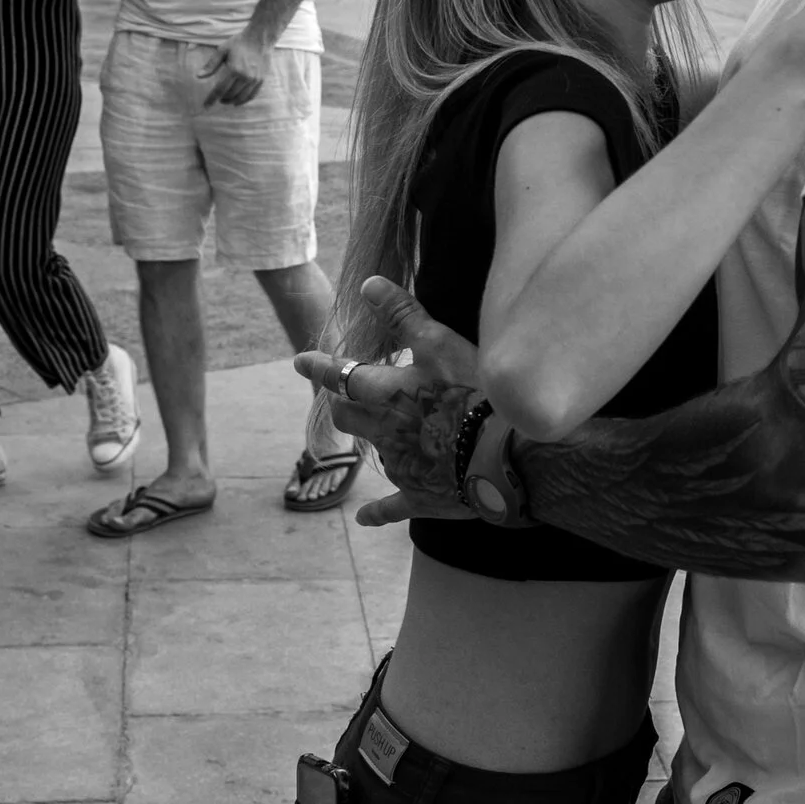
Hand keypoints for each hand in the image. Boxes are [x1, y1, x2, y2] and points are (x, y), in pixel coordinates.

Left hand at [200, 30, 270, 105]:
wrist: (259, 39)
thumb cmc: (239, 43)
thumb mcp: (222, 51)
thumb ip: (211, 65)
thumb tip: (198, 76)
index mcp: (234, 70)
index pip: (220, 89)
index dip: (211, 99)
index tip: (205, 106)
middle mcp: (245, 77)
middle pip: (231, 95)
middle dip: (222, 99)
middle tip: (217, 99)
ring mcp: (254, 79)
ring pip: (242, 97)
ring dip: (232, 101)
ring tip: (227, 100)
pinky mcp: (261, 80)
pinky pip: (252, 95)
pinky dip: (244, 100)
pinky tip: (238, 101)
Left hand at [297, 275, 484, 526]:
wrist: (505, 457)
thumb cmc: (475, 392)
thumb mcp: (442, 343)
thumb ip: (403, 314)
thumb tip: (368, 284)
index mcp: (386, 394)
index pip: (342, 375)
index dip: (321, 366)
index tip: (300, 361)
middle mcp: (384, 431)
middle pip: (349, 417)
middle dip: (344, 405)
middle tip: (344, 399)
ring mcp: (400, 468)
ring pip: (372, 454)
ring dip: (373, 443)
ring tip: (383, 435)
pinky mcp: (419, 498)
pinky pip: (391, 507)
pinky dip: (377, 511)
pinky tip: (365, 519)